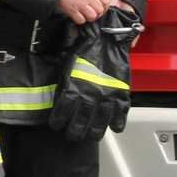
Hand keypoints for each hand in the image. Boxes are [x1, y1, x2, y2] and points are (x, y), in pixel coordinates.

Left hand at [49, 5, 138, 141]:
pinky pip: (120, 114)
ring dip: (93, 132)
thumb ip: (64, 86)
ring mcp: (107, 96)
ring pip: (99, 123)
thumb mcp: (67, 68)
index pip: (63, 112)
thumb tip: (59, 102)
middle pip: (81, 123)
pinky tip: (113, 128)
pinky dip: (117, 123)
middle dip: (75, 132)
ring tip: (90, 137)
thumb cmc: (84, 51)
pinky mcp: (121, 94)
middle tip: (73, 136)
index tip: (56, 126)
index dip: (58, 122)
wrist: (105, 39)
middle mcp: (90, 96)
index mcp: (74, 88)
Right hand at [57, 0, 110, 23]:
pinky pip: (81, 20)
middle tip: (94, 13)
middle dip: (98, 13)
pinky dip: (80, 20)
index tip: (101, 8)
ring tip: (86, 15)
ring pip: (92, 16)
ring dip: (90, 18)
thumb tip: (101, 1)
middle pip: (100, 10)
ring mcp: (80, 4)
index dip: (105, 6)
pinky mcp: (72, 10)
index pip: (105, 0)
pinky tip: (78, 16)